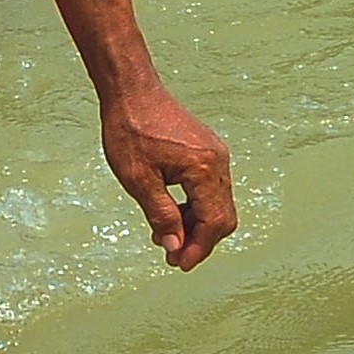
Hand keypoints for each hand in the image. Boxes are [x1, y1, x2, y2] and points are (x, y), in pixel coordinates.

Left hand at [100, 77, 237, 267]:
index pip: (214, 222)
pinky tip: (171, 212)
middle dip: (200, 240)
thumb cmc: (131, 129)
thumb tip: (175, 245)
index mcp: (204, 169)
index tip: (178, 263)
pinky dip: (195, 206)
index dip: (198, 248)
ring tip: (165, 235)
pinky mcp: (207, 150)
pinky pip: (211, 188)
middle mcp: (218, 161)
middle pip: (222, 217)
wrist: (132, 90)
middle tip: (173, 255)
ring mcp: (215, 154)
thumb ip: (161, 215)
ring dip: (196, 224)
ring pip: (217, 204)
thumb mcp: (138, 179)